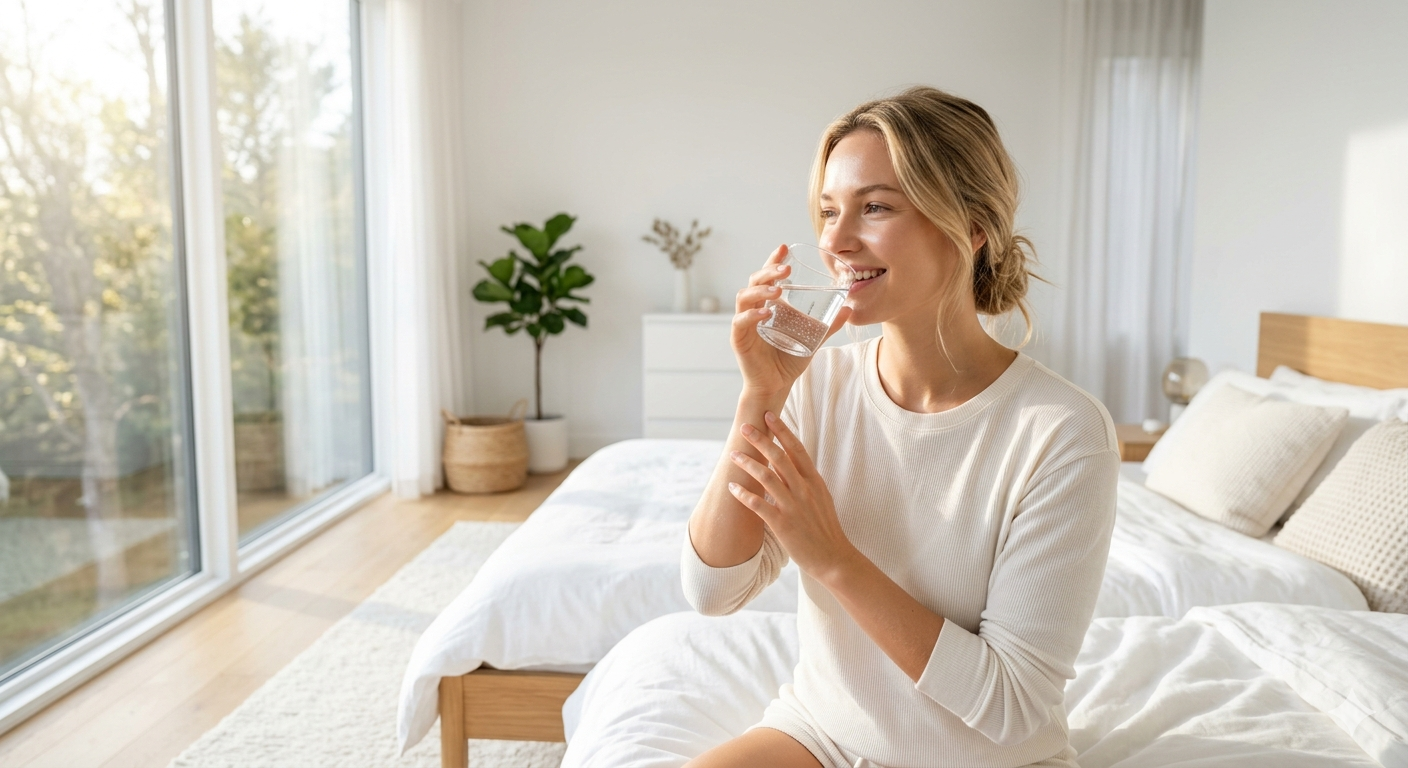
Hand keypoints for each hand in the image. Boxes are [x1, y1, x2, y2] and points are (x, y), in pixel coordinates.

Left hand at [726, 411, 857, 580]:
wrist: (833, 557)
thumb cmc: (824, 526)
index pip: (796, 449)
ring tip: (733, 455)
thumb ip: (803, 479)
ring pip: (766, 477)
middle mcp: (804, 489)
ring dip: (748, 464)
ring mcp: (793, 506)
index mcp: (814, 481)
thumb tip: (785, 461)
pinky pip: (758, 505)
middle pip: (779, 457)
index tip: (769, 415)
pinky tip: (732, 488)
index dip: (782, 430)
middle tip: (744, 427)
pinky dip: (744, 495)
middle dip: (760, 440)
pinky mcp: (782, 524)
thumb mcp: (820, 497)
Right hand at [731, 245, 852, 396]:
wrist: (776, 385)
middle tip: (785, 269)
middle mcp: (753, 310)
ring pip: (744, 297)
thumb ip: (828, 325)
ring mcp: (744, 323)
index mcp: (768, 304)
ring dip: (760, 291)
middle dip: (768, 272)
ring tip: (777, 291)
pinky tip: (767, 313)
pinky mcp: (739, 339)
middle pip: (754, 281)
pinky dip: (752, 315)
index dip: (773, 261)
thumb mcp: (813, 338)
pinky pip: (741, 322)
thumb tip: (848, 309)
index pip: (767, 277)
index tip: (784, 248)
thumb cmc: (789, 360)